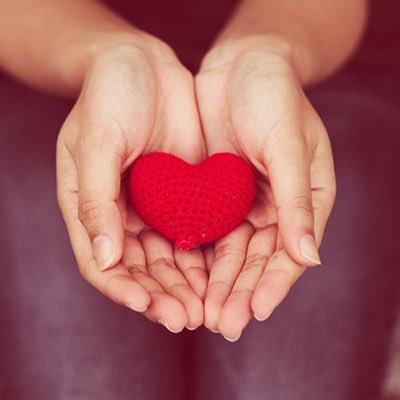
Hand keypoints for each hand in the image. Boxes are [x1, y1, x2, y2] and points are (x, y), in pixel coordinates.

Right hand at [57, 34, 207, 331]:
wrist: (143, 64)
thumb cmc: (109, 98)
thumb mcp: (96, 145)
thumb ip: (97, 202)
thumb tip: (104, 260)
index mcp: (90, 208)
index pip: (103, 264)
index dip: (124, 288)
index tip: (148, 306)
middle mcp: (122, 215)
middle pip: (141, 269)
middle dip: (162, 295)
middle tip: (186, 318)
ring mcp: (153, 207)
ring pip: (169, 258)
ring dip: (185, 285)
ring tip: (205, 308)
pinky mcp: (183, 196)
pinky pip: (193, 233)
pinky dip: (204, 257)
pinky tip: (218, 275)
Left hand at [196, 37, 335, 339]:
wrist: (241, 65)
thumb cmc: (275, 98)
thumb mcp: (288, 147)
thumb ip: (297, 202)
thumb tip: (309, 258)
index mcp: (303, 200)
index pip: (289, 253)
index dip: (273, 284)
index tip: (254, 312)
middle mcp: (274, 207)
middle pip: (256, 260)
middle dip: (239, 293)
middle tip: (220, 324)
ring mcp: (243, 202)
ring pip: (229, 252)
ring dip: (217, 283)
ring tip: (200, 314)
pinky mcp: (214, 194)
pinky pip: (206, 230)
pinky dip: (198, 255)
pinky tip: (185, 278)